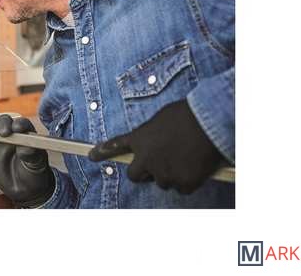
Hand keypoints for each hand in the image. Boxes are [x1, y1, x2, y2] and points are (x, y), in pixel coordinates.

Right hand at [0, 111, 54, 207]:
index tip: (16, 129)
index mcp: (26, 134)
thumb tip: (25, 148)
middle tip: (3, 132)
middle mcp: (11, 133)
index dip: (18, 124)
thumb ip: (31, 155)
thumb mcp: (36, 165)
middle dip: (2, 124)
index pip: (21, 123)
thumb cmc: (33, 173)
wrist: (23, 188)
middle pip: (4, 121)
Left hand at [88, 100, 225, 193]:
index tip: (91, 156)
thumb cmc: (188, 114)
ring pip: (162, 182)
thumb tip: (157, 142)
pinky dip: (189, 180)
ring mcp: (164, 173)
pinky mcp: (182, 183)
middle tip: (159, 164)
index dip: (102, 152)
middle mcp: (146, 159)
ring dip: (170, 174)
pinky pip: (182, 188)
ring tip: (186, 157)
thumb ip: (153, 133)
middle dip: (144, 172)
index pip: (115, 146)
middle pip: (135, 175)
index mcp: (140, 139)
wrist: (209, 123)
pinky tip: (196, 166)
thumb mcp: (162, 118)